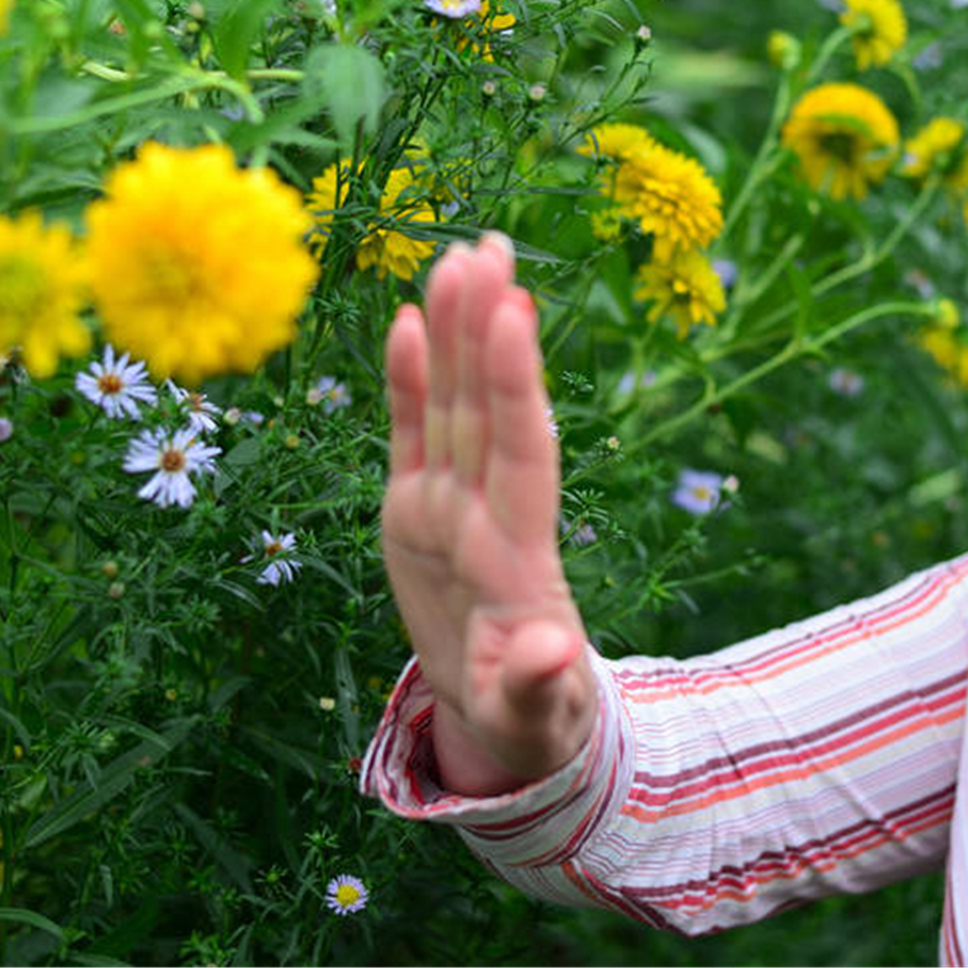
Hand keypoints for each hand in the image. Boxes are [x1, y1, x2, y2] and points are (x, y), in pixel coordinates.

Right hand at [381, 233, 594, 793]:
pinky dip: (411, 380)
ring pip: (454, 405)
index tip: (518, 310)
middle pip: (487, 408)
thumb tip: (555, 658)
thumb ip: (539, 688)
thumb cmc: (530, 723)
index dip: (516, 383)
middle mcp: (485, 514)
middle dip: (489, 328)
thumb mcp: (533, 719)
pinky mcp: (415, 512)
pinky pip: (412, 434)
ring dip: (458, 332)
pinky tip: (413, 318)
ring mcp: (450, 507)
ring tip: (459, 254)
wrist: (505, 720)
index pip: (520, 451)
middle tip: (490, 245)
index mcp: (517, 556)